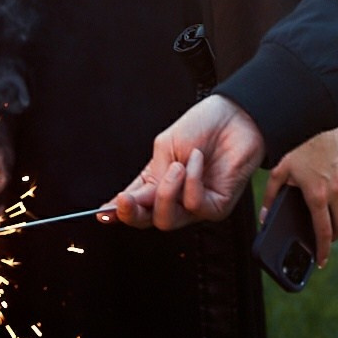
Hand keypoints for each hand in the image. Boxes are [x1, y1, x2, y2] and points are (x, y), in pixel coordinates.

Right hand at [109, 94, 264, 230]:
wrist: (235, 116)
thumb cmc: (202, 126)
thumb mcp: (165, 147)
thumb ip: (149, 176)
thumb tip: (125, 201)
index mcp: (157, 182)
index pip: (134, 206)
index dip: (115, 213)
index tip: (102, 213)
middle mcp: (175, 198)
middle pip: (147, 222)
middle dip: (133, 212)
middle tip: (127, 199)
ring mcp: (195, 205)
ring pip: (168, 220)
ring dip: (167, 192)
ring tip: (177, 166)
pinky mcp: (216, 206)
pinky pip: (195, 205)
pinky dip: (192, 181)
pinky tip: (197, 161)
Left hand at [266, 126, 337, 264]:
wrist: (317, 117)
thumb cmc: (297, 143)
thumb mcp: (278, 170)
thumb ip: (270, 196)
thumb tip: (265, 217)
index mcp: (317, 195)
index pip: (324, 232)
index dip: (323, 251)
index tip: (321, 261)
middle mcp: (336, 190)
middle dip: (334, 238)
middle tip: (324, 242)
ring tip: (331, 222)